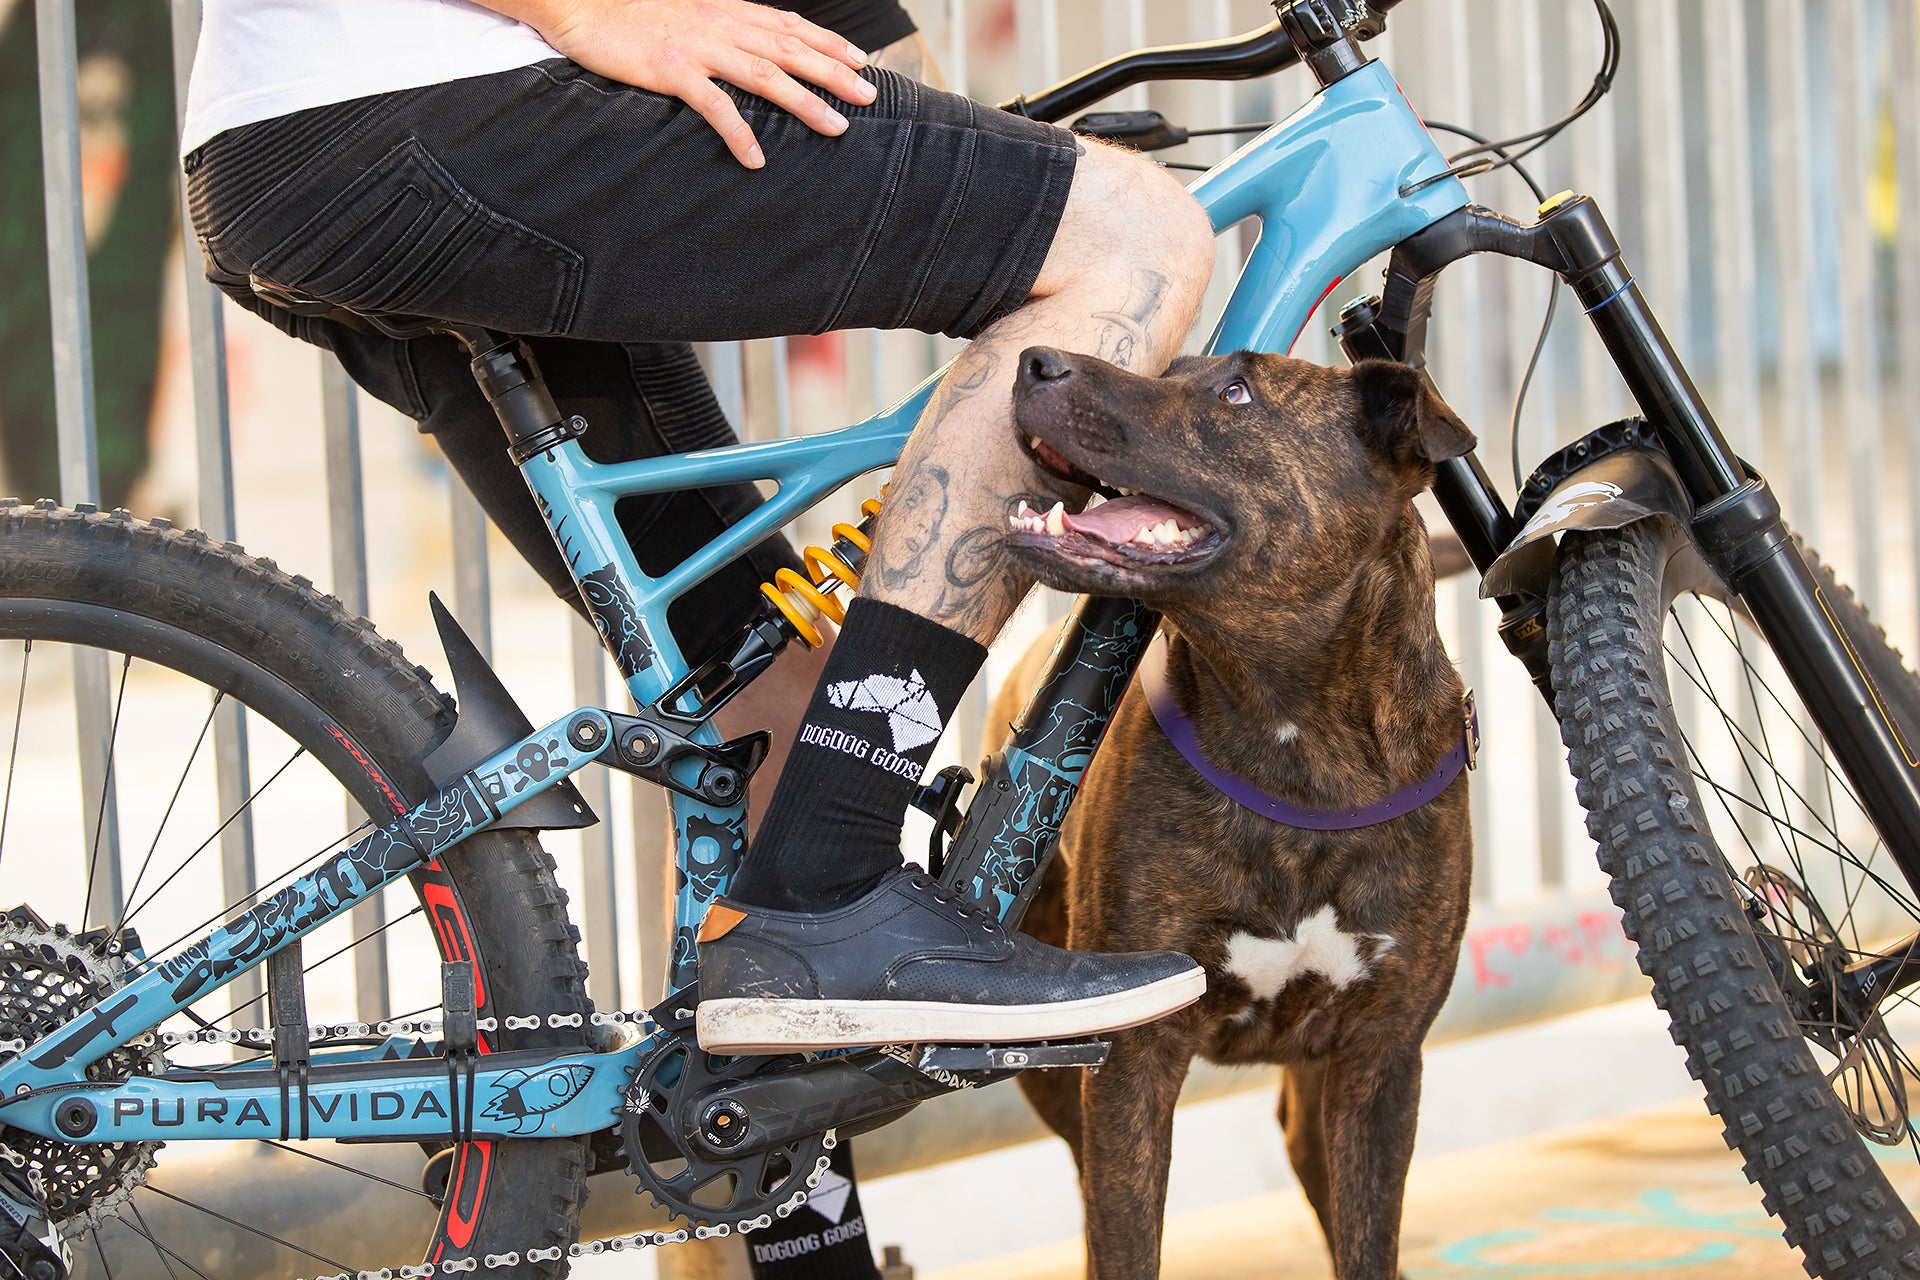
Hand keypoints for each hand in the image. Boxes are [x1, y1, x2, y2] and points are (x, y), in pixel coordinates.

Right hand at [524, 0, 879, 168]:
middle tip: (868, 95)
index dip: (828, 42)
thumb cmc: (632, 15)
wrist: (582, 7)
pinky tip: (757, 158)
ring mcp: (698, 47)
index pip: (789, 25)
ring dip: (805, 103)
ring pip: (765, 75)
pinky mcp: (672, 71)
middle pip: (790, 49)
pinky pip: (714, 106)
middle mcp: (721, 25)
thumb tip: (753, 46)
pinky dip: (739, 133)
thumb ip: (722, 27)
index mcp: (726, 10)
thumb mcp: (688, 14)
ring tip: (836, 128)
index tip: (860, 60)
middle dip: (834, 72)